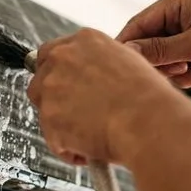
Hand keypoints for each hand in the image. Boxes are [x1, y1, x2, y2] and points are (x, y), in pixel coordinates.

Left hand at [27, 29, 190, 164]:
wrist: (149, 122)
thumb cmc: (149, 98)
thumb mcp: (130, 63)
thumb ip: (103, 65)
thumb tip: (98, 77)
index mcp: (85, 41)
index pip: (54, 52)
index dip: (59, 73)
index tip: (66, 85)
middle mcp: (64, 58)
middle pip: (41, 78)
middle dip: (54, 98)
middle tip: (76, 114)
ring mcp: (52, 86)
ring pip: (44, 108)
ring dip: (62, 124)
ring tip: (89, 135)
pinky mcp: (49, 117)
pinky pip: (53, 138)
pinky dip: (68, 148)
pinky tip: (91, 149)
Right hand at [117, 0, 190, 86]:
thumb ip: (158, 50)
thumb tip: (126, 52)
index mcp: (176, 1)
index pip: (138, 24)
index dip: (128, 46)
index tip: (122, 69)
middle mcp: (179, 14)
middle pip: (148, 43)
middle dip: (159, 61)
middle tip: (177, 69)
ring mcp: (189, 33)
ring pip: (162, 58)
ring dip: (173, 70)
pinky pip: (177, 66)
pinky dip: (185, 74)